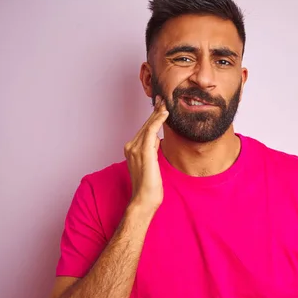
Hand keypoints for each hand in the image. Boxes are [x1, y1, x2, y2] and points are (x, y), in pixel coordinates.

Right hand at [124, 96, 168, 211]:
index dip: (152, 117)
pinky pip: (151, 131)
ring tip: (166, 102)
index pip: (144, 129)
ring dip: (157, 113)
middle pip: (145, 125)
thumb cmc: (149, 185)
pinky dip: (158, 120)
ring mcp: (135, 149)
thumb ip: (150, 149)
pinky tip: (165, 113)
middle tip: (163, 98)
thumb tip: (155, 138)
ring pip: (148, 126)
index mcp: (131, 149)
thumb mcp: (150, 163)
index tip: (160, 107)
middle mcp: (131, 146)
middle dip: (155, 111)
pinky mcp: (143, 151)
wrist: (144, 199)